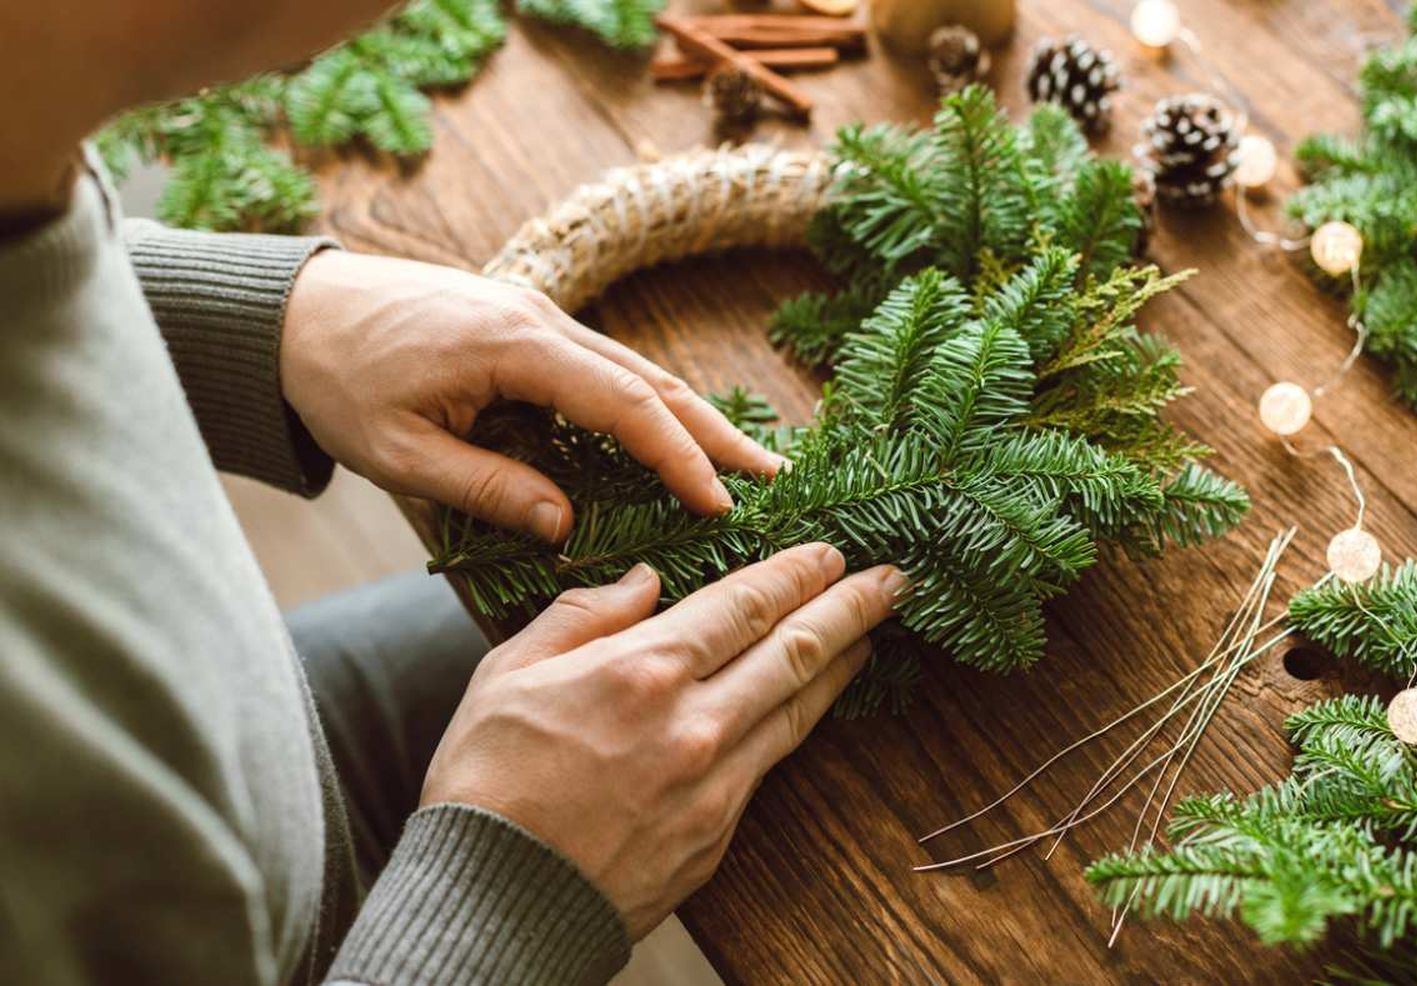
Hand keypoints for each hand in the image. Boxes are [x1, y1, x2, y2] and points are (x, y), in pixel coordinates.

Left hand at [280, 250, 785, 539]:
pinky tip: (676, 435)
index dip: (677, 456)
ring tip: (747, 462)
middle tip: (776, 480)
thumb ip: (485, 487)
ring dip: (692, 417)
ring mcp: (539, 316)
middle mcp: (541, 320)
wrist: (292, 309)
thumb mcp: (397, 450)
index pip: (622, 404)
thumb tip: (566, 526)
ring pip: (636, 371)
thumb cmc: (335, 379)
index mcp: (514, 346)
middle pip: (650, 380)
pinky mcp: (528, 325)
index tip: (720, 504)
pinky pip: (607, 369)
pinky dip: (651, 405)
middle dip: (716, 433)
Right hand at [419, 544, 904, 938]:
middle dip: (850, 607)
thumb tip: (643, 580)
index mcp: (644, 671)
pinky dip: (802, 720)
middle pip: (795, 650)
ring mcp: (715, 783)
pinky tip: (811, 702)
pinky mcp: (719, 833)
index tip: (830, 551)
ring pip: (798, 708)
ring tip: (872, 633)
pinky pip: (772, 761)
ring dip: (843, 663)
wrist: (493, 903)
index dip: (796, 572)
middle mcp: (695, 723)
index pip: (745, 604)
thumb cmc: (488, 784)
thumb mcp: (509, 673)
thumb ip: (583, 615)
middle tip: (892, 579)